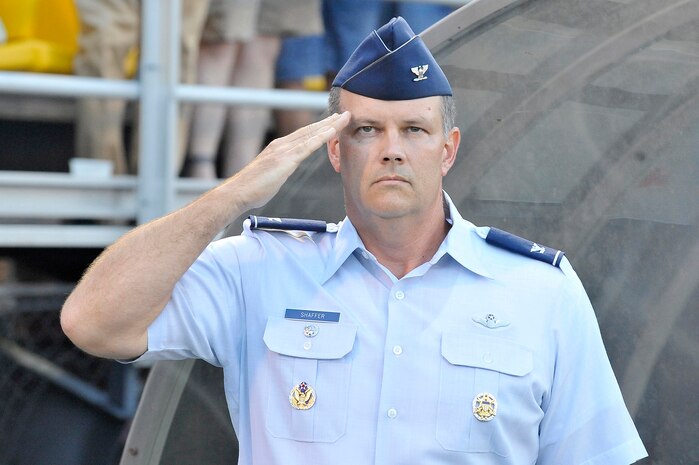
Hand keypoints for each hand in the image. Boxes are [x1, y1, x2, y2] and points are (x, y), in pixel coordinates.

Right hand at [225, 111, 350, 211]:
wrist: (237, 192)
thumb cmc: (252, 189)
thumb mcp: (271, 175)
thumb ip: (280, 169)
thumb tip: (282, 171)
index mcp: (278, 148)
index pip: (303, 135)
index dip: (319, 128)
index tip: (332, 122)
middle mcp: (281, 145)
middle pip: (309, 130)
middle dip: (328, 122)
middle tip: (344, 115)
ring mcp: (283, 150)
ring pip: (311, 135)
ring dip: (329, 126)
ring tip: (343, 119)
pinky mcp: (285, 160)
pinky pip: (307, 146)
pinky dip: (321, 137)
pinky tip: (332, 132)